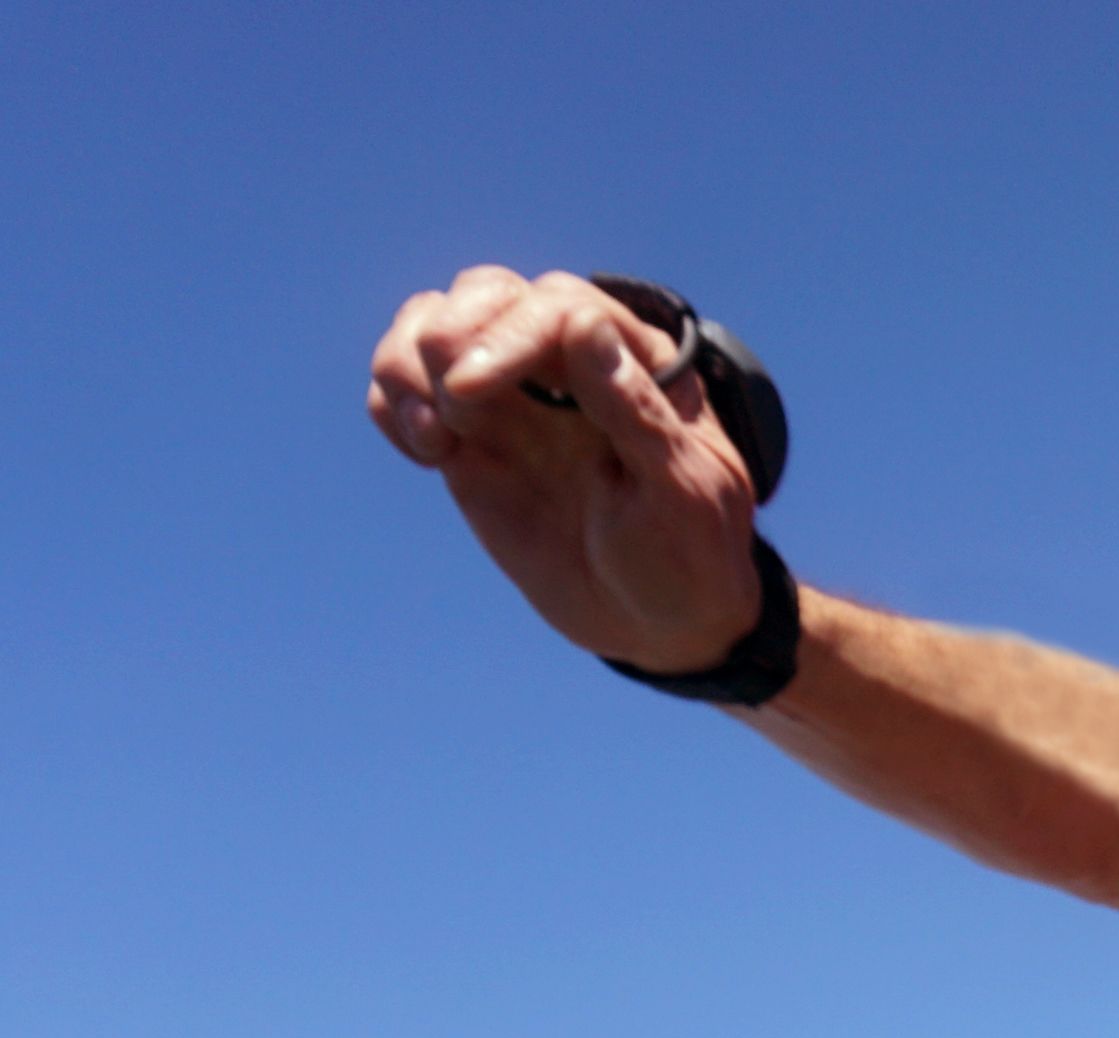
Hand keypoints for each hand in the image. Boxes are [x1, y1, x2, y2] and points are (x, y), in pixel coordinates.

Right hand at [366, 267, 762, 671]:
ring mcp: (514, 396)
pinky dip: (391, 403)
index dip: (506, 334)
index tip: (470, 389)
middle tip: (452, 414)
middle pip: (487, 294)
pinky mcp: (468, 437)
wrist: (656, 622)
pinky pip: (406, 387)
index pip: (557, 308)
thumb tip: (583, 324)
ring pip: (433, 324)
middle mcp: (568, 363)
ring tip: (433, 438)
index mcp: (636, 361)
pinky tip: (425, 453)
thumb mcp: (680, 491)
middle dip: (449, 336)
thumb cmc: (687, 556)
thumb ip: (634, 410)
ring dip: (407, 362)